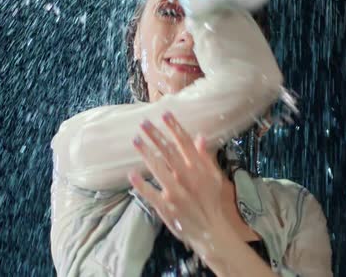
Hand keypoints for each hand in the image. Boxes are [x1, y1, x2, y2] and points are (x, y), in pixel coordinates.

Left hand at [127, 111, 235, 258]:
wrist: (211, 231)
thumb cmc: (211, 202)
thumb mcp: (214, 177)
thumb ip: (205, 157)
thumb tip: (199, 136)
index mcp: (199, 170)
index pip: (185, 144)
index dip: (175, 128)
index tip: (165, 114)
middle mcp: (187, 178)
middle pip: (169, 152)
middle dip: (156, 136)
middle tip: (144, 122)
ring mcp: (176, 193)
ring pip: (159, 169)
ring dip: (146, 154)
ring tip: (135, 140)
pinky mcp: (166, 207)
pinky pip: (152, 194)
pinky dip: (142, 185)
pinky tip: (132, 174)